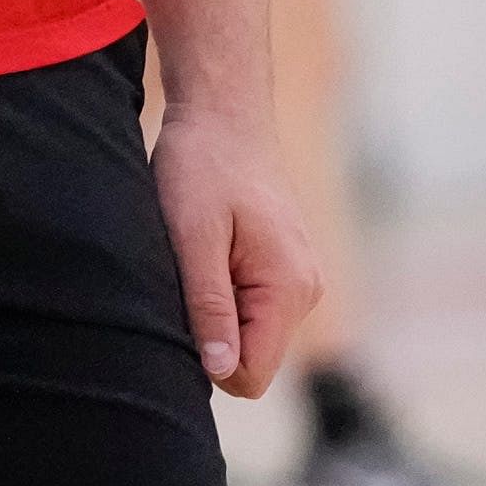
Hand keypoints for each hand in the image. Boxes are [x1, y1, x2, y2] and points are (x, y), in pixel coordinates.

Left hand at [150, 100, 318, 398]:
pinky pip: (251, 306)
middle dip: (209, 332)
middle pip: (250, 357)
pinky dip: (222, 290)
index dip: (206, 357)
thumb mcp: (192, 235)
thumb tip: (221, 370)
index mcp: (288, 288)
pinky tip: (207, 250)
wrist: (223, 110)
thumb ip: (209, 305)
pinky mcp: (284, 266)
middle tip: (183, 274)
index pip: (250, 374)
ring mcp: (298, 278)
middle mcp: (305, 290)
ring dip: (213, 308)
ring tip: (194, 255)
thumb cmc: (201, 165)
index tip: (179, 308)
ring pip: (249, 332)